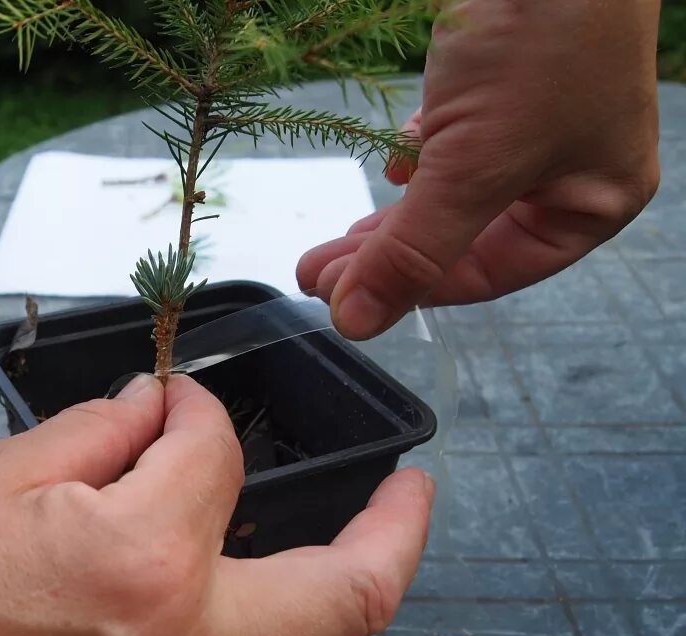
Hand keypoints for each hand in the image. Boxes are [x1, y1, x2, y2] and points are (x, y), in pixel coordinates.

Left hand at [297, 0, 660, 338]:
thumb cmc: (541, 40)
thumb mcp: (472, 164)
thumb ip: (413, 248)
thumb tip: (358, 320)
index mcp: (591, 201)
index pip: (487, 272)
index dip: (411, 292)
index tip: (340, 299)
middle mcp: (566, 170)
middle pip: (463, 236)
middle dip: (388, 256)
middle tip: (318, 273)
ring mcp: (532, 125)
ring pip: (451, 191)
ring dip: (395, 215)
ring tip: (336, 241)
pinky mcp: (499, 85)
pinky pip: (452, 141)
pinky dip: (421, 154)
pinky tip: (396, 160)